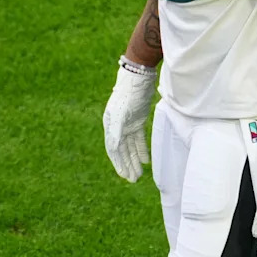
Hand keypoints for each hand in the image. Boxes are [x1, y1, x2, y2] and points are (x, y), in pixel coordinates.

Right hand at [102, 58, 156, 181]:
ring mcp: (127, 123)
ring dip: (134, 160)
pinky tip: (146, 160)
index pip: (114, 149)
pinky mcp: (138, 120)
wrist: (139, 76)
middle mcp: (117, 126)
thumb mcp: (122, 113)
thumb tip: (112, 147)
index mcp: (110, 125)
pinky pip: (138, 139)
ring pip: (131, 146)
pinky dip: (142, 149)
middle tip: (133, 180)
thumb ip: (116, 130)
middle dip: (127, 165)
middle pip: (122, 150)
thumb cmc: (128, 94)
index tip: (125, 176)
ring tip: (139, 174)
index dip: (119, 163)